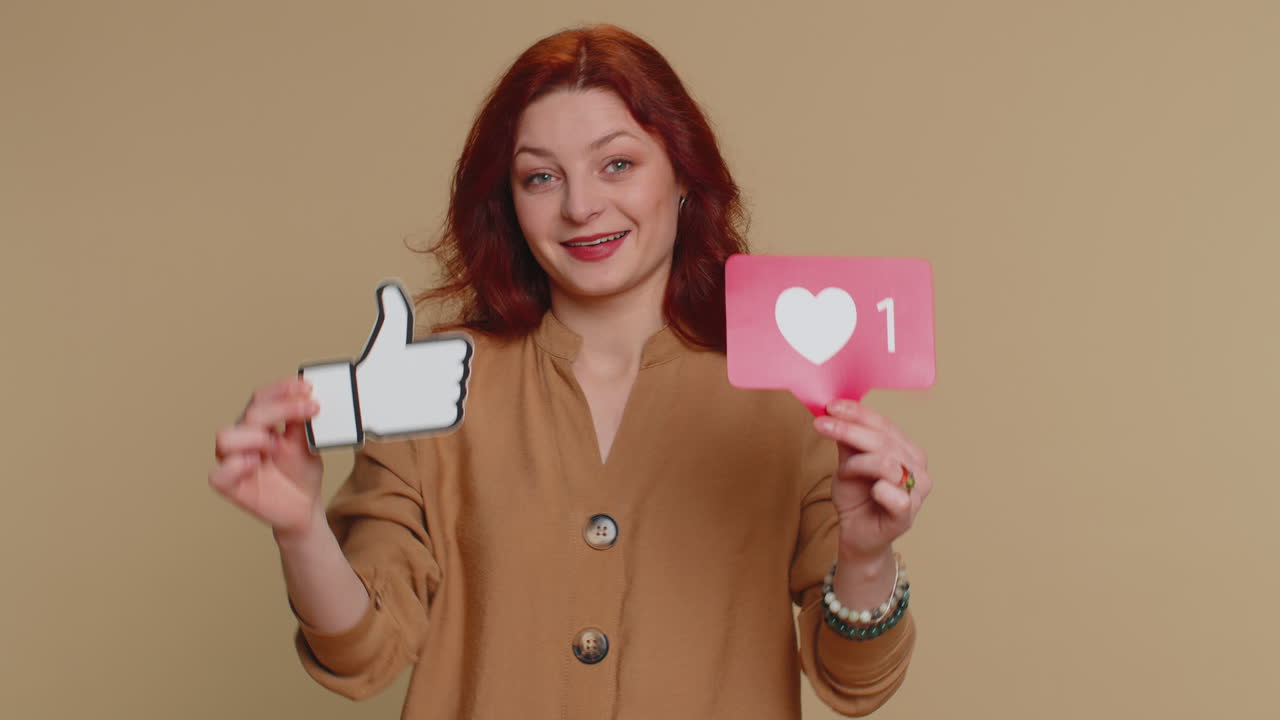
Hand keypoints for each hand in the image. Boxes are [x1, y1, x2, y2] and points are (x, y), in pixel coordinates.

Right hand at [209, 377, 325, 536]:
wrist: (305, 505)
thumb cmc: (301, 472)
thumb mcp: (306, 443)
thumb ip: (302, 422)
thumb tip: (305, 396)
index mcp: (259, 424)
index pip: (261, 398)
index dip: (281, 389)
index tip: (307, 387)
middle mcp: (242, 438)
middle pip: (249, 413)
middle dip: (281, 409)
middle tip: (310, 411)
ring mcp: (233, 461)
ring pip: (225, 438)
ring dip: (255, 438)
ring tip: (277, 447)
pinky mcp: (229, 485)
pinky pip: (218, 474)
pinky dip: (236, 466)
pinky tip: (255, 463)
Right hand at [301, 281, 471, 449]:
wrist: (363, 398)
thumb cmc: (377, 363)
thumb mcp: (388, 330)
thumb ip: (395, 307)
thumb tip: (389, 287)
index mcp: (436, 350)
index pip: (461, 352)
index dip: (450, 356)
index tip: (435, 360)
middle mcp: (442, 372)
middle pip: (460, 373)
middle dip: (448, 374)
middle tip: (428, 377)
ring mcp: (440, 394)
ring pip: (457, 393)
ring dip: (447, 392)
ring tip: (427, 391)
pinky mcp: (437, 416)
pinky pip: (452, 411)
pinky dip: (445, 410)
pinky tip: (429, 405)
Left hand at [813, 399, 931, 558]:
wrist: (856, 534)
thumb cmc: (857, 497)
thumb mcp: (847, 462)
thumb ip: (848, 441)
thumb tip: (836, 411)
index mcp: (907, 450)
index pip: (884, 425)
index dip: (858, 413)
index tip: (831, 406)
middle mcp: (918, 468)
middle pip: (884, 441)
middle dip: (849, 431)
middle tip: (821, 424)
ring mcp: (916, 493)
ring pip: (887, 464)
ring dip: (857, 464)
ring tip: (844, 473)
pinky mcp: (907, 516)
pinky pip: (896, 497)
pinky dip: (881, 491)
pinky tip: (873, 492)